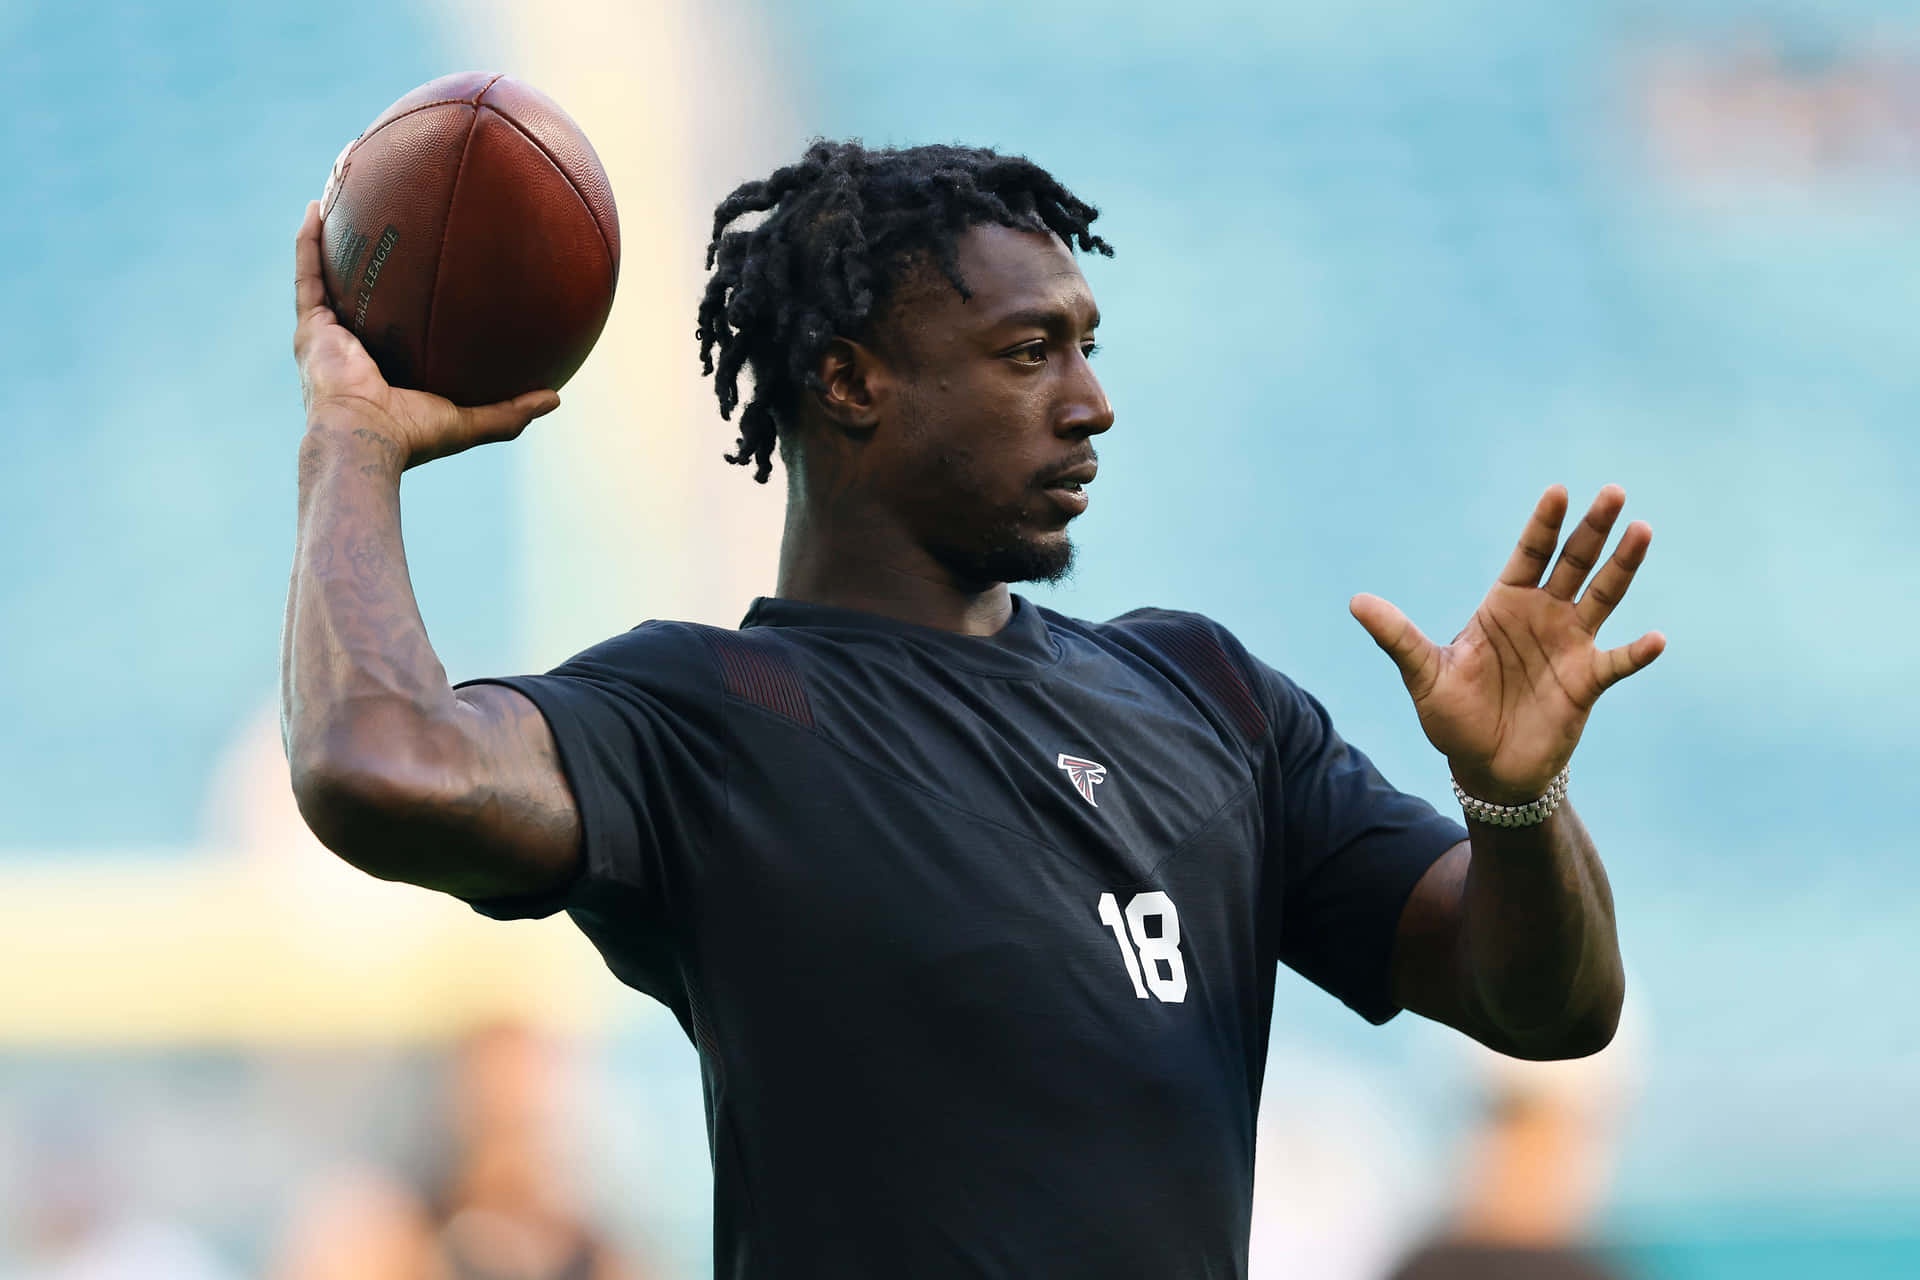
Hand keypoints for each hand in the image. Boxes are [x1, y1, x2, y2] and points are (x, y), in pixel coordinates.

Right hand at [292, 200, 558, 467]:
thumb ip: (510, 411)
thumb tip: (555, 399)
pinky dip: (308, 241)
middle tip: (387, 223)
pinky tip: (316, 205)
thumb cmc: (413, 435)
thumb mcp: (470, 421)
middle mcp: (353, 348)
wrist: (364, 438)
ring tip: (341, 199)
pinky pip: (308, 274)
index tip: (428, 270)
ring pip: (328, 275)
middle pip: (362, 293)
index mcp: (386, 368)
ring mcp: (329, 335)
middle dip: (369, 260)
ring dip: (331, 239)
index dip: (408, 301)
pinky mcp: (311, 326)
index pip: (399, 327)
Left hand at [1350, 485, 1665, 803]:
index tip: (1558, 491)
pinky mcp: (1587, 682)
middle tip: (1612, 491)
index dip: (1543, 524)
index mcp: (1504, 605)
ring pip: (1604, 596)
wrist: (1485, 767)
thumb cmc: (1453, 716)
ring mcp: (1570, 645)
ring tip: (1641, 530)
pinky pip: (1618, 661)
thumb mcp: (1423, 675)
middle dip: (1592, 528)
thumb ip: (1398, 637)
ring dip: (1623, 566)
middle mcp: (1543, 616)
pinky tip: (1656, 638)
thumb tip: (1356, 602)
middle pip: (1573, 563)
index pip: (1528, 554)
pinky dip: (1637, 652)